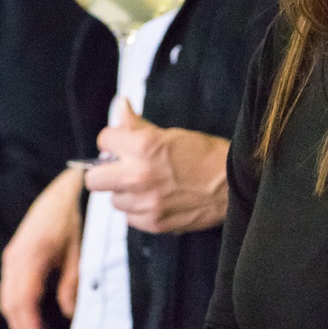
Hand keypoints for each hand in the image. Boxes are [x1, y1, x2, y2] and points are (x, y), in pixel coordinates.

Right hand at [0, 168, 83, 328]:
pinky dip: (18, 308)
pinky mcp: (15, 255)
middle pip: (11, 305)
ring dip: (18, 323)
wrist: (66, 190)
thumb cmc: (76, 218)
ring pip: (7, 299)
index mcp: (31, 258)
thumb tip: (69, 314)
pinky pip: (10, 288)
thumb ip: (73, 284)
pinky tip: (31, 319)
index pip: (24, 303)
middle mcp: (16, 258)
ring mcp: (12, 256)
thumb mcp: (80, 251)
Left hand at [83, 100, 228, 233]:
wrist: (234, 184)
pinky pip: (130, 217)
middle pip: (94, 180)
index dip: (112, 141)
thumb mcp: (170, 134)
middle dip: (104, 172)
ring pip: (113, 200)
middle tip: (120, 169)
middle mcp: (139, 175)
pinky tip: (155, 199)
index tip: (121, 144)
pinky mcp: (154, 223)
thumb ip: (137, 125)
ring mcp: (146, 202)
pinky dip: (138, 209)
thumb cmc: (206, 155)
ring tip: (144, 185)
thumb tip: (120, 105)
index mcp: (143, 146)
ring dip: (124, 192)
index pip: (103, 141)